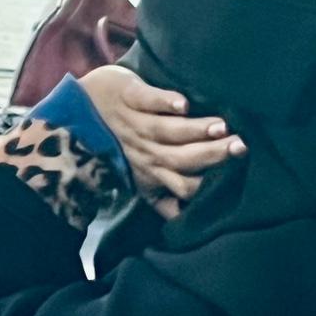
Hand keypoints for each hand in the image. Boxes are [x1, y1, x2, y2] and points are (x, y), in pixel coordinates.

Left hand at [77, 64, 243, 217]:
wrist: (75, 111)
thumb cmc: (116, 145)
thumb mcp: (138, 178)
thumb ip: (163, 199)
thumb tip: (188, 221)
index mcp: (151, 171)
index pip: (184, 185)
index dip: (208, 185)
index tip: (237, 178)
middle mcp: (145, 150)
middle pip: (181, 157)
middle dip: (212, 155)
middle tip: (241, 147)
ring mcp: (135, 122)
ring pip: (168, 130)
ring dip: (195, 130)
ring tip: (221, 127)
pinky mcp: (127, 94)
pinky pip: (146, 100)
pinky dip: (164, 102)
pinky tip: (182, 103)